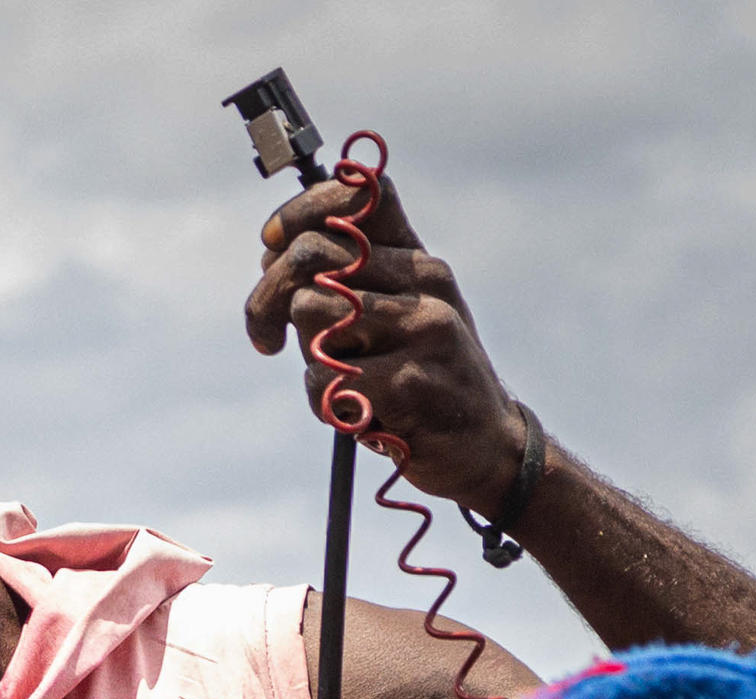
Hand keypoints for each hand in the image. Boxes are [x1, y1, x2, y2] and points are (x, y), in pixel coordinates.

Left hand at [244, 169, 531, 514]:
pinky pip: (321, 376)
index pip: (357, 196)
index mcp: (418, 258)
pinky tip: (352, 412)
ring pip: (311, 309)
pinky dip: (320, 401)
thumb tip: (273, 250)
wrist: (487, 444)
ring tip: (338, 376)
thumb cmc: (422, 378)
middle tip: (268, 337)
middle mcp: (425, 282)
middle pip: (312, 254)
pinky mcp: (410, 382)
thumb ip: (346, 281)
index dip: (299, 212)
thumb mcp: (397, 314)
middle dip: (268, 297)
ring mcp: (422, 329)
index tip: (271, 244)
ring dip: (304, 352)